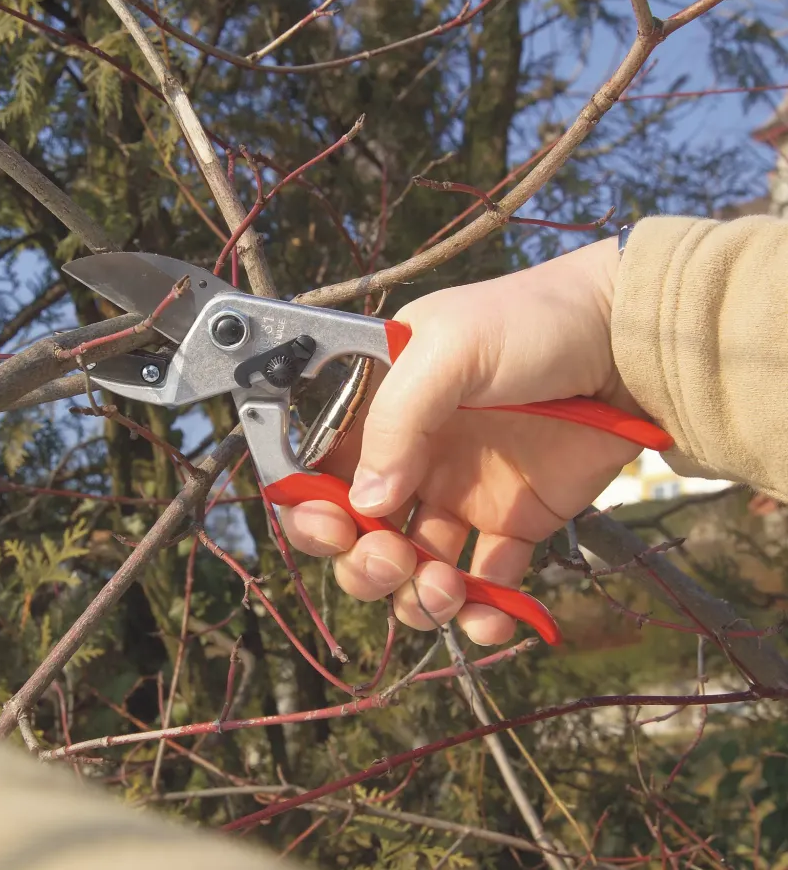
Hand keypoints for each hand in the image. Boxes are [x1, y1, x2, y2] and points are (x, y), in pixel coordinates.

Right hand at [281, 237, 642, 643]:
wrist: (629, 340)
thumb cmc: (531, 323)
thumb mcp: (452, 348)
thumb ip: (398, 419)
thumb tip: (364, 503)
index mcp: (381, 410)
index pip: (321, 472)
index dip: (312, 510)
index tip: (332, 529)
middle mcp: (413, 457)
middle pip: (360, 534)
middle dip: (363, 564)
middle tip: (393, 559)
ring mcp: (462, 493)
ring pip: (414, 568)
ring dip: (417, 596)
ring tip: (445, 590)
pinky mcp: (515, 521)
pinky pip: (485, 583)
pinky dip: (481, 614)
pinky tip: (489, 618)